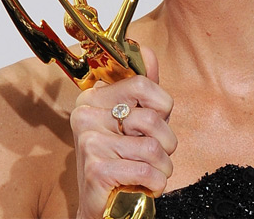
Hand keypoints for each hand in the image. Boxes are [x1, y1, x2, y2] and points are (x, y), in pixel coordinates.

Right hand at [71, 46, 175, 218]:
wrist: (101, 207)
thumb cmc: (123, 159)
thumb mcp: (135, 119)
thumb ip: (143, 87)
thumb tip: (146, 50)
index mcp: (94, 97)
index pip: (142, 83)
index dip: (161, 105)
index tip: (156, 119)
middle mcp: (86, 114)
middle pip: (151, 117)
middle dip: (166, 141)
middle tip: (155, 154)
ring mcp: (89, 141)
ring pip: (153, 147)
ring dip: (163, 166)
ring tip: (151, 171)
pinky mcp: (96, 169)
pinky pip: (147, 170)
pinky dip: (156, 182)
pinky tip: (145, 185)